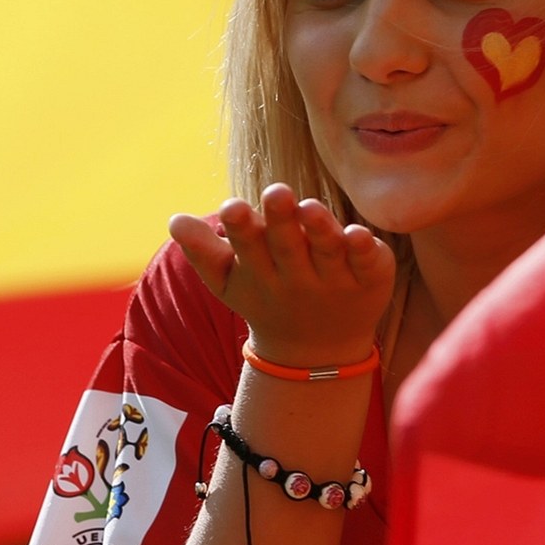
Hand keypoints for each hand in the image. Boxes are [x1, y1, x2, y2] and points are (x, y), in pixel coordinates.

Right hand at [168, 184, 395, 366]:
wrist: (318, 354)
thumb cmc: (267, 298)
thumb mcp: (232, 281)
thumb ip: (203, 251)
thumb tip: (173, 220)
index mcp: (261, 271)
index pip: (247, 247)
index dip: (241, 228)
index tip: (233, 206)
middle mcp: (298, 276)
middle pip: (287, 247)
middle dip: (280, 220)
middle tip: (276, 191)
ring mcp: (336, 279)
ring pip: (327, 252)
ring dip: (319, 231)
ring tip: (310, 207)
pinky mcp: (371, 279)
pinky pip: (368, 265)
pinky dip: (364, 250)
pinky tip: (359, 233)